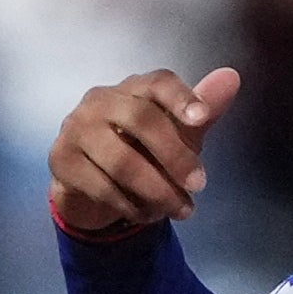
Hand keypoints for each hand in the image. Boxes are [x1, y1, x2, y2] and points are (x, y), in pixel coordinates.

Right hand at [46, 64, 238, 237]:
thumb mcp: (178, 133)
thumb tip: (231, 78)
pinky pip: (102, 187)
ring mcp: (76, 128)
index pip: (158, 82)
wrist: (89, 183)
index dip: (181, 97)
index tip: (202, 118)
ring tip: (181, 210)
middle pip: (141, 119)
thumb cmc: (141, 150)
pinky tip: (146, 215)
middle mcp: (101, 100)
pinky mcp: (61, 160)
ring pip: (122, 161)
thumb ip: (202, 109)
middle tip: (199, 185)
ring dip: (157, 191)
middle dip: (175, 156)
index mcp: (134, 87)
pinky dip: (131, 206)